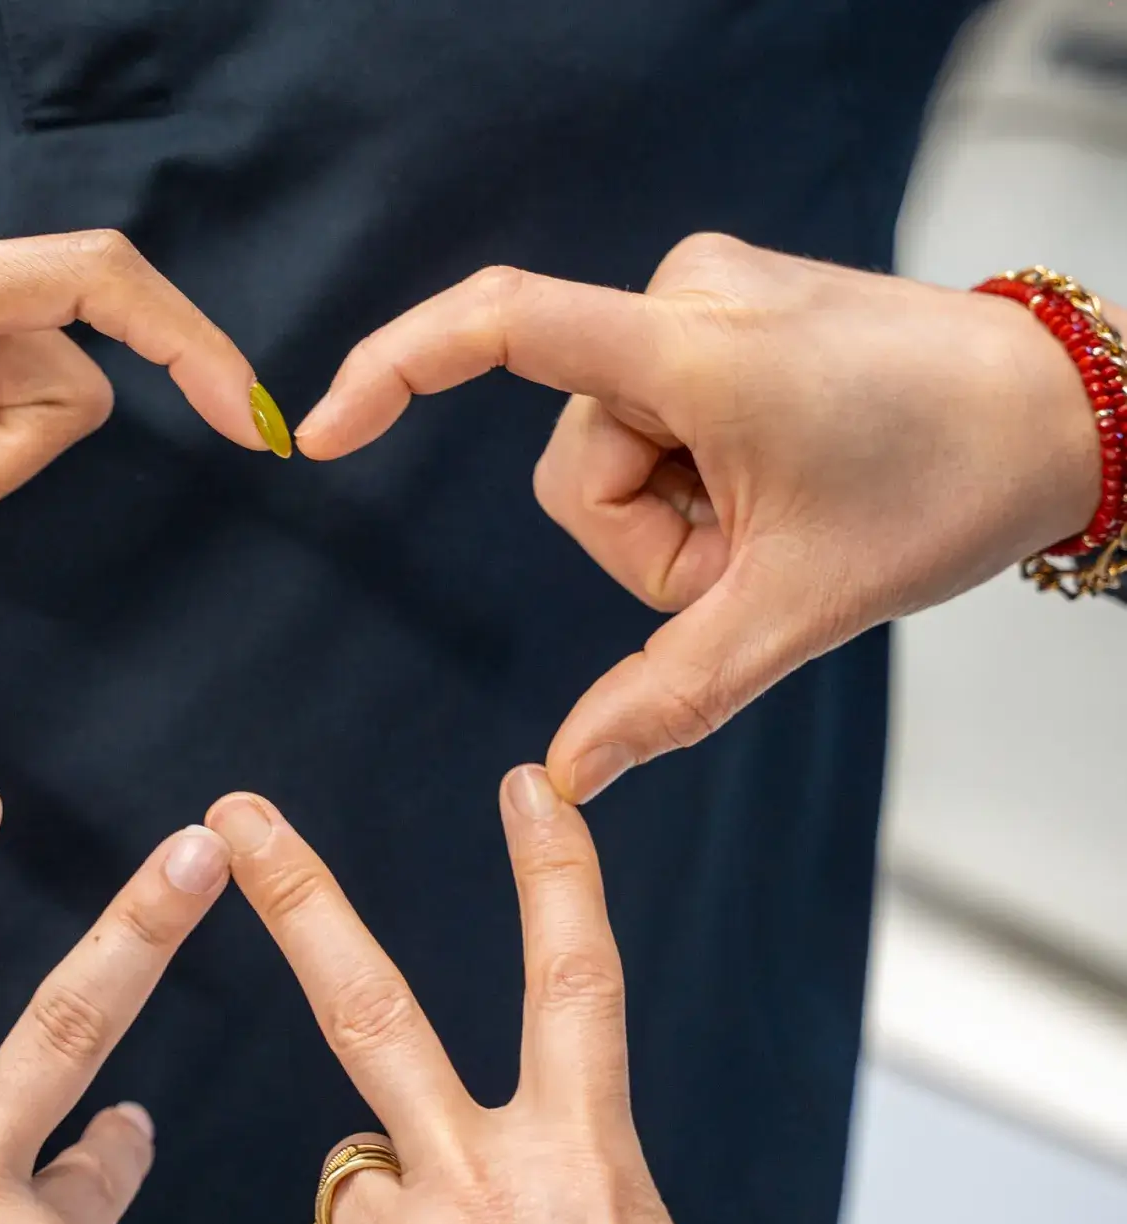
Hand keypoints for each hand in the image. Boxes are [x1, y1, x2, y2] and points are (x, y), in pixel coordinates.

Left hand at [204, 773, 787, 1223]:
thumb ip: (531, 1208)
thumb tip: (420, 1196)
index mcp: (584, 1162)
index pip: (572, 979)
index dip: (552, 872)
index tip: (529, 785)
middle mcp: (481, 1187)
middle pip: (372, 1007)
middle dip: (298, 896)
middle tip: (239, 816)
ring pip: (358, 1198)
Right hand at [295, 236, 1103, 800]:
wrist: (1057, 412)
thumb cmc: (947, 484)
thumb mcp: (795, 609)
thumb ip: (670, 695)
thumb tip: (564, 776)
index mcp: (696, 352)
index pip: (505, 327)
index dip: (394, 370)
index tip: (323, 434)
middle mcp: (687, 296)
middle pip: (577, 468)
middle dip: (647, 543)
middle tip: (752, 558)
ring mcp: (706, 294)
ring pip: (612, 453)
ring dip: (676, 517)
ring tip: (774, 519)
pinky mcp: (722, 309)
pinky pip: (652, 415)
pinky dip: (695, 477)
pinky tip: (771, 480)